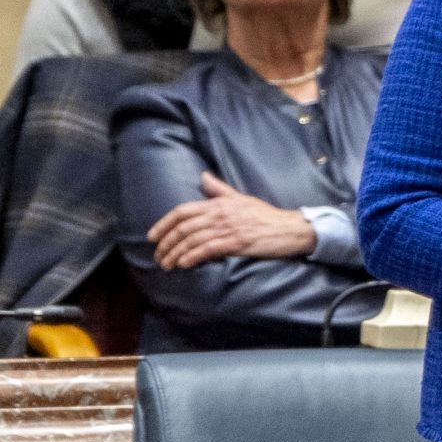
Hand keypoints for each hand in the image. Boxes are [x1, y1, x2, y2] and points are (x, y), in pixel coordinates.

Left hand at [147, 171, 316, 269]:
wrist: (289, 229)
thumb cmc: (265, 216)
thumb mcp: (241, 198)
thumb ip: (219, 189)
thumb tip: (203, 176)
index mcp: (219, 203)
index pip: (183, 211)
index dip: (163, 223)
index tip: (152, 237)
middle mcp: (220, 213)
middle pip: (183, 227)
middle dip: (166, 243)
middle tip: (157, 257)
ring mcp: (228, 228)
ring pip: (192, 240)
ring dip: (175, 254)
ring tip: (167, 265)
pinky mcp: (237, 242)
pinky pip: (208, 249)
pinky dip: (192, 257)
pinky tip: (183, 264)